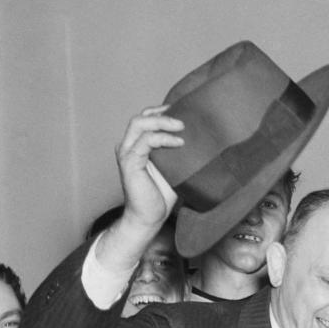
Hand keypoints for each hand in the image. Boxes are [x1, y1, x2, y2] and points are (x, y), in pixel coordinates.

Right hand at [114, 106, 184, 230]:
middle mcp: (128, 145)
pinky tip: (178, 143)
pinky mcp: (130, 163)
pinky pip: (146, 141)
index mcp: (137, 145)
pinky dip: (162, 138)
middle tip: (184, 119)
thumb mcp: (173, 167)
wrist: (149, 218)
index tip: (183, 110)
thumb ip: (177, 151)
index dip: (162, 111)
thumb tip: (201, 139)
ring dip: (162, 122)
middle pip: (141, 117)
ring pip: (140, 124)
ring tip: (181, 127)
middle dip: (162, 114)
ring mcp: (127, 153)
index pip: (146, 118)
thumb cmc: (161, 195)